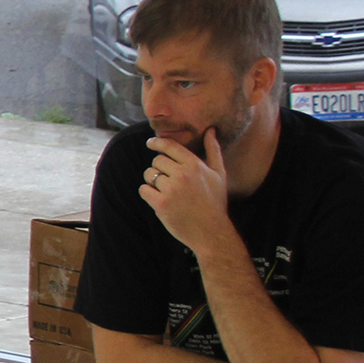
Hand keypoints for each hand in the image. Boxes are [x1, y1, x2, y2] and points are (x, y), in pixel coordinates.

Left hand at [140, 130, 234, 256]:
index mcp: (195, 165)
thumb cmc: (215, 202)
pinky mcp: (161, 204)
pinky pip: (144, 189)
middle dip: (159, 168)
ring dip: (153, 181)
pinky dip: (148, 194)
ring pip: (149, 174)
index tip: (150, 143)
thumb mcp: (219, 174)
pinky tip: (160, 200)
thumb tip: (211, 130)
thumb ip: (213, 150)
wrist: (211, 232)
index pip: (169, 146)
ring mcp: (171, 189)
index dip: (156, 143)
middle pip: (157, 160)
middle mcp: (183, 174)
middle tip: (170, 181)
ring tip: (167, 191)